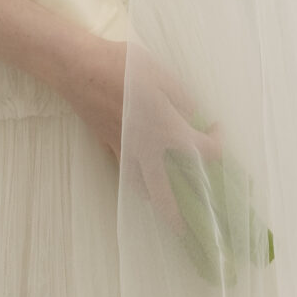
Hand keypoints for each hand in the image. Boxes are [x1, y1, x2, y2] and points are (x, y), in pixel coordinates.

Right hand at [61, 36, 222, 236]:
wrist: (79, 70)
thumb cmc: (122, 67)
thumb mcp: (161, 73)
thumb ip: (181, 97)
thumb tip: (192, 113)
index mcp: (168, 130)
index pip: (203, 151)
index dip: (217, 143)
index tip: (216, 128)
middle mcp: (148, 149)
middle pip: (165, 195)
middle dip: (176, 217)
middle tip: (185, 229)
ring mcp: (125, 150)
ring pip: (140, 187)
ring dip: (152, 199)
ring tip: (160, 203)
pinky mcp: (107, 144)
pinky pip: (124, 169)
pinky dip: (133, 175)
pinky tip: (136, 169)